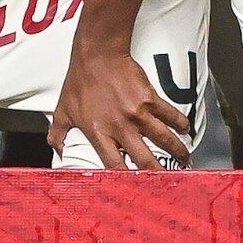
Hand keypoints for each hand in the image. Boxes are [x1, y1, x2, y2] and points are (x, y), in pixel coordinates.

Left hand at [54, 38, 192, 170]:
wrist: (98, 55)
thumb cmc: (80, 81)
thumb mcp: (63, 110)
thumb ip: (59, 134)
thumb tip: (56, 150)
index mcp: (99, 133)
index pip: (113, 164)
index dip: (125, 180)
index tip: (133, 187)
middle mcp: (120, 127)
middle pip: (144, 159)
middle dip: (157, 173)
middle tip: (166, 180)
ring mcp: (138, 113)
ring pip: (164, 139)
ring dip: (177, 151)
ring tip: (185, 159)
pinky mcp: (150, 98)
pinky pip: (170, 114)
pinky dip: (181, 123)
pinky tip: (186, 130)